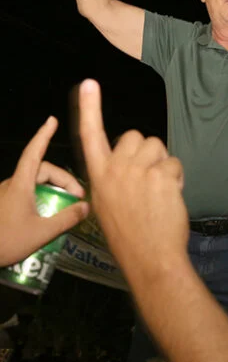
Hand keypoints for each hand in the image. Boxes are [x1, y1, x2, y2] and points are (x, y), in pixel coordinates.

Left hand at [0, 117, 88, 265]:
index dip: (43, 135)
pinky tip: (49, 216)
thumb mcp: (42, 232)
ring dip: (53, 190)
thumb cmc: (6, 241)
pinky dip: (42, 198)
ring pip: (35, 183)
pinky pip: (27, 194)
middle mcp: (12, 185)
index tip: (52, 121)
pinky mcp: (3, 205)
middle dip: (63, 179)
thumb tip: (86, 207)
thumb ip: (67, 218)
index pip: (34, 153)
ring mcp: (6, 195)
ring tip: (66, 208)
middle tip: (78, 198)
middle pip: (42, 170)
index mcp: (20, 185)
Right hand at [78, 79, 187, 284]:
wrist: (149, 256)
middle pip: (136, 137)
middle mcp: (115, 169)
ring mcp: (138, 170)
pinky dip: (177, 178)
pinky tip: (169, 198)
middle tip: (148, 180)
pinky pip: (174, 164)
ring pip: (158, 146)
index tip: (90, 84)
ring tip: (159, 191)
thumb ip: (115, 178)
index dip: (90, 108)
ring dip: (163, 164)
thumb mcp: (108, 204)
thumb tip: (130, 164)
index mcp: (98, 176)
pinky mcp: (160, 175)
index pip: (90, 135)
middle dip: (147, 152)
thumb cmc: (131, 234)